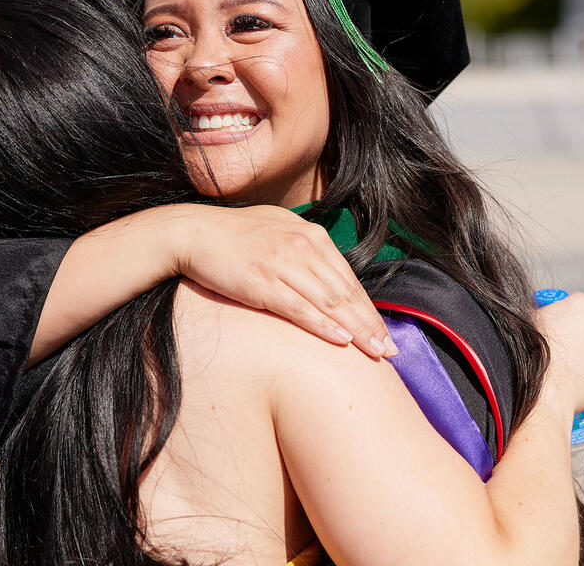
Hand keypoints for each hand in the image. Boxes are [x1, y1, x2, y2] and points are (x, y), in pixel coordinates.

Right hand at [170, 205, 395, 357]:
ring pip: (329, 302)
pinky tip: (340, 341)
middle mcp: (303, 247)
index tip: (384, 333)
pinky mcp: (262, 282)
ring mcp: (283, 264)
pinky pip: (299, 308)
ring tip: (375, 353)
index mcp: (311, 235)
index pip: (349, 279)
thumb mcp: (279, 229)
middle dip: (370, 324)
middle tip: (390, 351)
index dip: (369, 309)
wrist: (193, 231)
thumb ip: (305, 248)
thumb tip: (327, 273)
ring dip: (356, 330)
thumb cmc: (234, 235)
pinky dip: (322, 325)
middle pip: (345, 293)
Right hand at [534, 291, 583, 416]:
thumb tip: (538, 309)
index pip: (581, 304)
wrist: (541, 386)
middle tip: (565, 347)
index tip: (559, 325)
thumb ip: (543, 309)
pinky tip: (581, 382)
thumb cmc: (532, 348)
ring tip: (570, 367)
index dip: (568, 315)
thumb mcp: (532, 317)